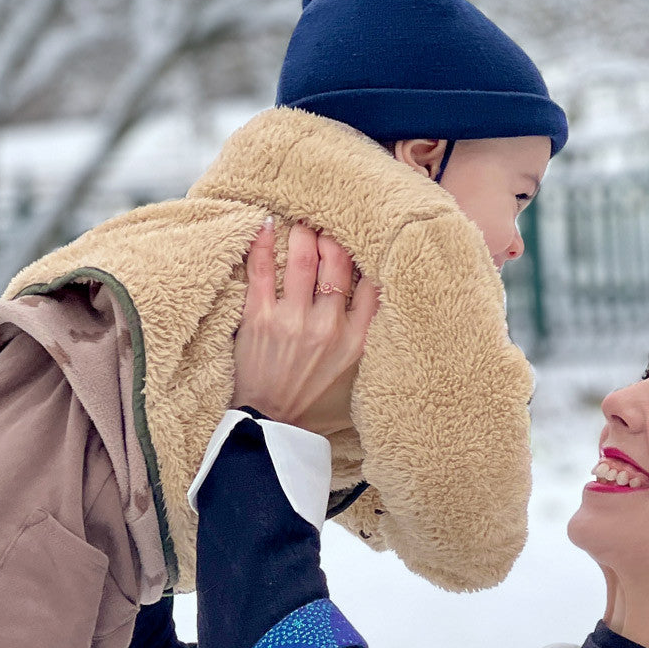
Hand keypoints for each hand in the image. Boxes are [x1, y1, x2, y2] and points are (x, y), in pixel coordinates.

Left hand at [232, 221, 379, 433]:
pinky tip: (266, 223)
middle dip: (332, 234)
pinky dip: (263, 242)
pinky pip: (260, 270)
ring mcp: (292, 321)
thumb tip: (389, 306)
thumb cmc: (317, 406)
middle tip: (327, 221)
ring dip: (302, 231)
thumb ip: (373, 344)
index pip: (372, 282)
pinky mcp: (259, 319)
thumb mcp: (360, 380)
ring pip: (302, 257)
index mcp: (357, 341)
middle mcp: (328, 327)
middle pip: (337, 261)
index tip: (362, 237)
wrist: (273, 428)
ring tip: (301, 219)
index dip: (367, 252)